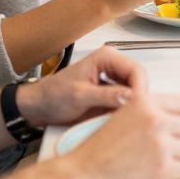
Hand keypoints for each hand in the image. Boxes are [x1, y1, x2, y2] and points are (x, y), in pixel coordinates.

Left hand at [19, 47, 146, 126]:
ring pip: (136, 92)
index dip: (140, 89)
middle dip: (138, 99)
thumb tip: (131, 97)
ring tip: (126, 121)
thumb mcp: (80, 96)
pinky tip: (119, 121)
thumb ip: (106, 96)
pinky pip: (127, 101)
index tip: (138, 109)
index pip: (136, 70)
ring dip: (133, 106)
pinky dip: (126, 111)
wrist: (39, 107)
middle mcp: (114, 65)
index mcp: (107, 57)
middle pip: (139, 81)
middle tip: (133, 118)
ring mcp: (114, 79)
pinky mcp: (112, 92)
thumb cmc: (54, 96)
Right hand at [67, 92, 179, 178]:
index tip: (179, 128)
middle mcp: (156, 120)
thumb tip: (173, 119)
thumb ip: (147, 114)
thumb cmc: (95, 152)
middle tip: (172, 150)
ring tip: (158, 164)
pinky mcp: (163, 169)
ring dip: (179, 160)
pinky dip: (173, 176)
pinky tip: (156, 175)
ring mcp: (161, 144)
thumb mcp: (121, 117)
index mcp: (145, 103)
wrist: (80, 176)